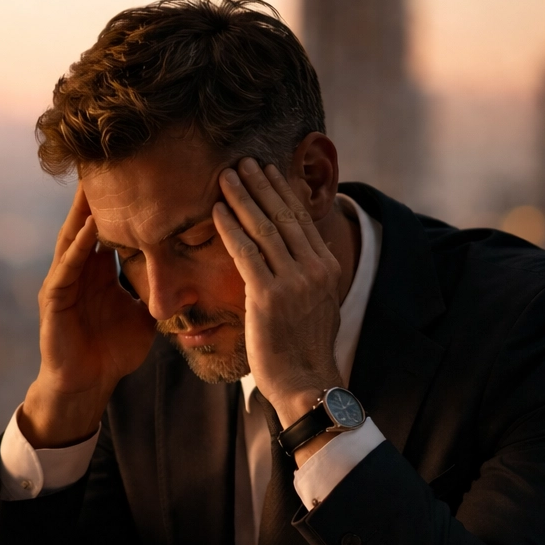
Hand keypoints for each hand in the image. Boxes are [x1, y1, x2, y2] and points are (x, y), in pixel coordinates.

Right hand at [19, 184, 156, 447]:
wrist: (87, 385)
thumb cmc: (112, 352)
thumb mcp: (144, 314)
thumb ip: (160, 292)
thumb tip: (196, 278)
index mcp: (99, 271)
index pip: (110, 227)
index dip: (122, 202)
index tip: (139, 172)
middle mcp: (79, 270)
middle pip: (88, 222)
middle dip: (97, 194)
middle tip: (111, 158)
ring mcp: (63, 283)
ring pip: (73, 238)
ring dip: (84, 211)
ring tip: (95, 181)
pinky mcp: (54, 301)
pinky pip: (66, 268)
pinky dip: (79, 248)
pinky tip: (90, 228)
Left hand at [213, 159, 345, 431]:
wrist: (306, 383)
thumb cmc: (304, 348)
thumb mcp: (317, 303)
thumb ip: (308, 275)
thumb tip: (298, 254)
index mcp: (326, 267)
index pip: (300, 219)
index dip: (281, 192)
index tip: (266, 171)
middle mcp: (314, 269)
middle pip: (283, 215)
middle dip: (261, 185)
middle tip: (243, 161)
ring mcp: (293, 282)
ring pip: (264, 228)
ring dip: (242, 197)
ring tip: (226, 176)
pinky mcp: (268, 296)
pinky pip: (246, 253)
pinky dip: (230, 228)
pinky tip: (217, 211)